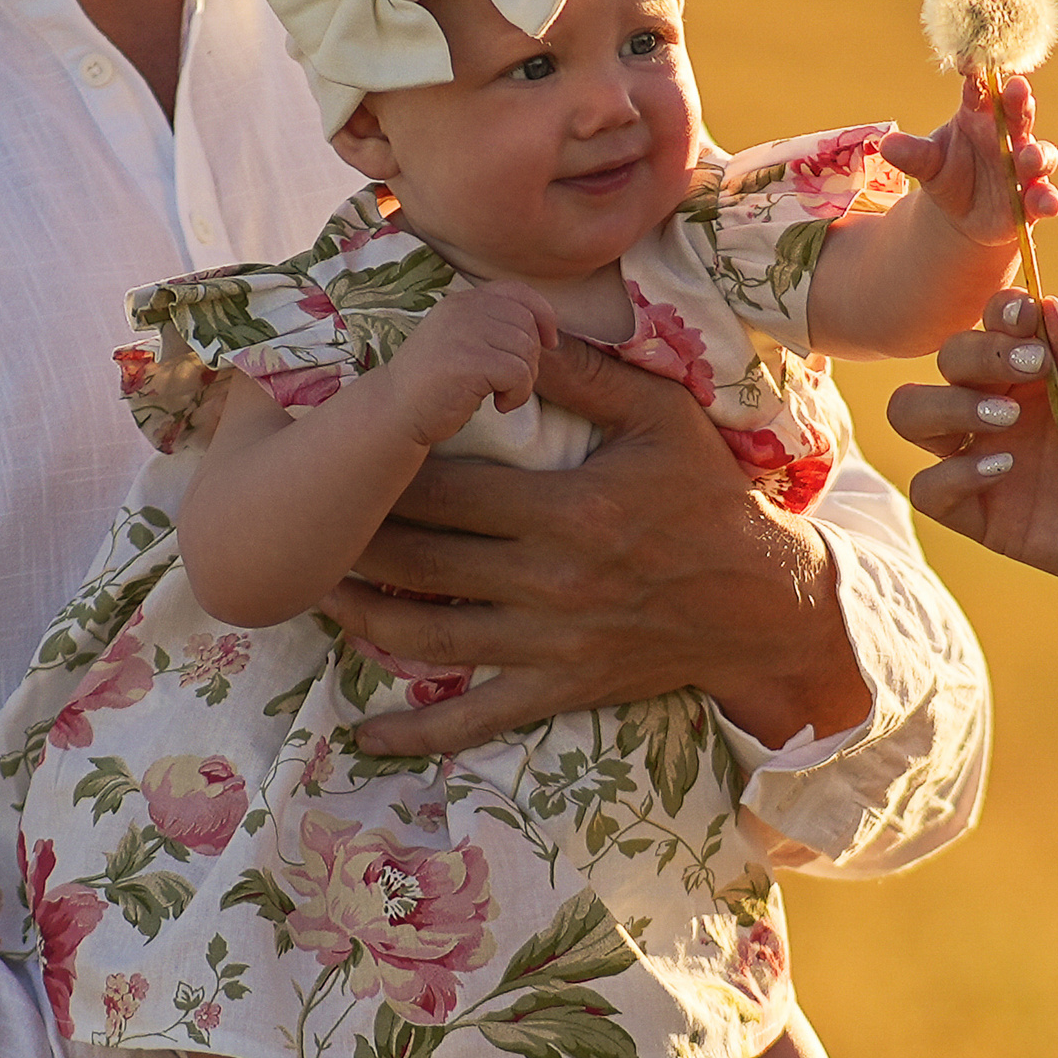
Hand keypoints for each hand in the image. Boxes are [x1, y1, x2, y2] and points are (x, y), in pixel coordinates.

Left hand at [327, 338, 870, 753]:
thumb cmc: (709, 498)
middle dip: (348, 542)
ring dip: (359, 618)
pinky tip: (361, 732)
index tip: (327, 451)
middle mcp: (546, 581)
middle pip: (418, 562)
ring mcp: (547, 643)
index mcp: (566, 509)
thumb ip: (585, 374)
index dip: (377, 473)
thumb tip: (513, 325)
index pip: (444, 491)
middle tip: (292, 520)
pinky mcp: (557, 688)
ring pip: (427, 638)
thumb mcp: (661, 418)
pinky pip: (475, 719)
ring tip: (310, 591)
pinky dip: (416, 732)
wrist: (765, 605)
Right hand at [374, 280, 558, 445]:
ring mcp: (464, 333)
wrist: (395, 410)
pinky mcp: (469, 361)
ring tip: (501, 394)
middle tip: (510, 383)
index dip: (543, 315)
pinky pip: (519, 374)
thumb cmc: (435, 383)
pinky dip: (517, 395)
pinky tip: (498, 405)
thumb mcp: (461, 341)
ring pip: (527, 350)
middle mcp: (463, 309)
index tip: (548, 342)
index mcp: (462, 301)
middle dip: (531, 358)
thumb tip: (547, 331)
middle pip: (528, 324)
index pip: (518, 292)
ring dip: (524, 381)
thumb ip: (493, 327)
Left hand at [879, 73, 1057, 245]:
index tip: (975, 61)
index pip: (983, 90)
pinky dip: (1048, 199)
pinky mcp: (1034, 199)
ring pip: (1040, 155)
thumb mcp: (926, 163)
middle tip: (1018, 89)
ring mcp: (1025, 167)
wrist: (962, 215)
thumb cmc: (947, 173)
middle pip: (1018, 113)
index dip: (982, 75)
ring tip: (1029, 158)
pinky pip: (1045, 197)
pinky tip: (1047, 203)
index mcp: (980, 115)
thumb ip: (913, 153)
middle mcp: (1009, 135)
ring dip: (1038, 155)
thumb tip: (886, 144)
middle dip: (1020, 101)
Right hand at [885, 289, 1057, 645]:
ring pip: (914, 415)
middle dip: (977, 354)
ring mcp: (995, 460)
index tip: (1027, 321)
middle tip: (1032, 369)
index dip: (1001, 313)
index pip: (997, 321)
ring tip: (1006, 418)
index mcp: (1052, 367)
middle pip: (948, 359)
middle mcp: (1013, 405)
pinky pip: (930, 490)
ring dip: (945, 405)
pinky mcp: (991, 517)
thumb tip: (1044, 307)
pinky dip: (949, 474)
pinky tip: (1004, 469)